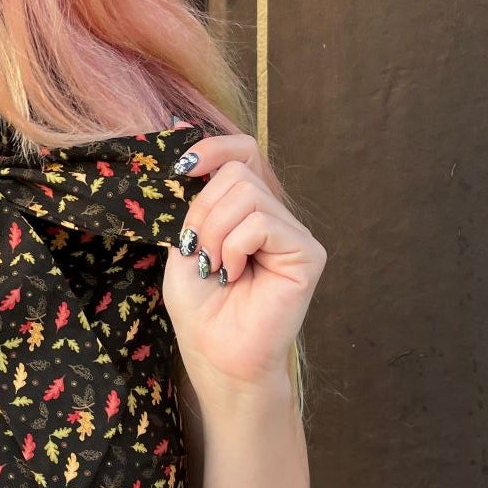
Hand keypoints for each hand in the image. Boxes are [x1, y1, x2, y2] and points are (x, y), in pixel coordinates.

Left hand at [161, 128, 326, 406]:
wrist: (217, 357)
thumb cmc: (200, 308)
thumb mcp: (183, 242)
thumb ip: (190, 197)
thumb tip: (180, 130)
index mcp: (247, 209)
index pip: (242, 150)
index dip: (213, 148)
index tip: (182, 167)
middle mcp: (275, 215)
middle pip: (238, 170)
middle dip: (203, 209)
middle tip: (199, 251)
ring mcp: (294, 233)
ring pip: (247, 193)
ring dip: (216, 232)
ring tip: (217, 268)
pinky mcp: (308, 253)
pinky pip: (262, 222)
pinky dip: (235, 246)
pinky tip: (235, 274)